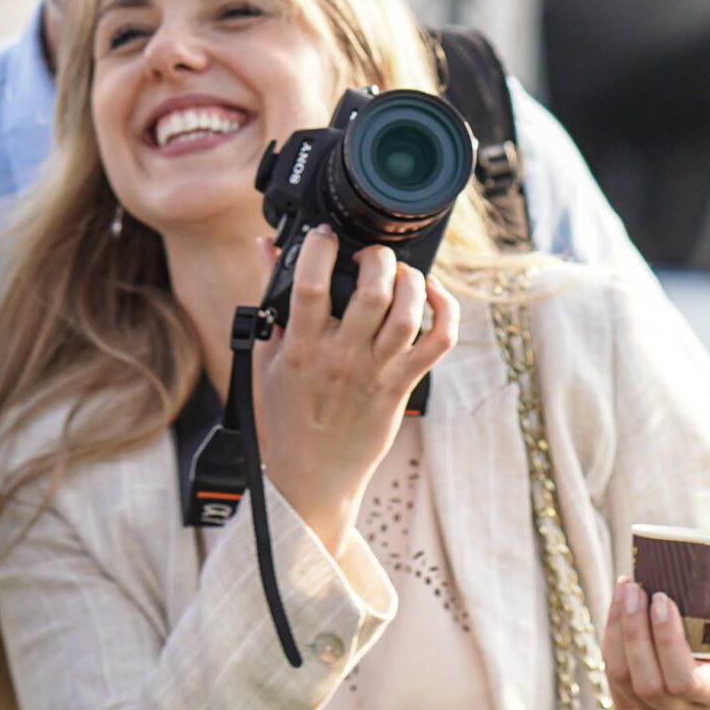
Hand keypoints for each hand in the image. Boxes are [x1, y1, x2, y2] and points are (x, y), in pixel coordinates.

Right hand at [253, 229, 458, 550]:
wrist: (312, 474)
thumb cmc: (286, 416)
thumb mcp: (266, 357)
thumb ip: (269, 300)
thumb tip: (265, 249)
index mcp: (302, 350)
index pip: (312, 288)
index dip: (320, 250)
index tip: (323, 235)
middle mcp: (342, 359)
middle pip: (372, 294)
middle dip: (376, 258)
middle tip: (368, 255)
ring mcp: (376, 373)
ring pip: (408, 314)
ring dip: (409, 280)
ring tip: (398, 272)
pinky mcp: (402, 386)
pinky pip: (437, 343)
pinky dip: (444, 312)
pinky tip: (432, 294)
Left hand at [602, 578, 709, 709]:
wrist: (709, 647)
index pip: (685, 680)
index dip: (667, 640)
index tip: (662, 599)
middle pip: (649, 684)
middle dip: (636, 631)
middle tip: (636, 590)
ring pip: (622, 679)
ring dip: (618, 630)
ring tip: (625, 590)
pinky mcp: (631, 707)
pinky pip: (611, 676)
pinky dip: (610, 638)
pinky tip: (618, 606)